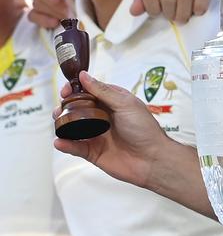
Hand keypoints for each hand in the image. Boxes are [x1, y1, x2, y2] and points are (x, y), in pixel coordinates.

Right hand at [53, 71, 167, 189]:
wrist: (152, 159)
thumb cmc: (144, 129)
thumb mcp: (125, 104)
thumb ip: (102, 91)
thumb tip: (83, 76)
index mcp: (112, 102)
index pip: (89, 91)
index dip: (75, 89)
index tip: (66, 90)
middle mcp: (103, 117)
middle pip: (77, 108)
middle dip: (66, 106)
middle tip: (60, 108)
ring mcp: (97, 134)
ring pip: (73, 127)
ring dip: (62, 124)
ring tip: (58, 122)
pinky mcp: (93, 152)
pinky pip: (75, 147)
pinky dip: (65, 144)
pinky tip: (59, 141)